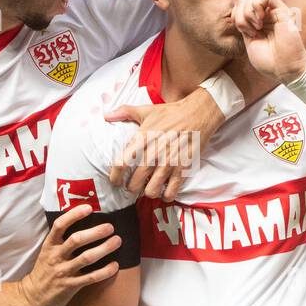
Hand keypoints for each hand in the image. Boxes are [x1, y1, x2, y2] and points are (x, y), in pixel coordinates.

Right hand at [16, 204, 120, 305]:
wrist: (32, 298)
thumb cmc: (44, 272)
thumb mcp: (47, 253)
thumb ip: (61, 241)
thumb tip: (83, 224)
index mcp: (50, 245)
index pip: (60, 225)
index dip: (74, 215)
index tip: (89, 208)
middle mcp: (56, 256)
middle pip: (77, 240)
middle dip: (95, 232)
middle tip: (110, 227)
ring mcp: (63, 272)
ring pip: (86, 258)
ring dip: (104, 248)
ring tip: (117, 241)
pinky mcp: (70, 286)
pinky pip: (90, 278)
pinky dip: (104, 271)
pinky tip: (115, 266)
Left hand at [106, 91, 220, 200]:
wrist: (198, 114)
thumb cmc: (172, 113)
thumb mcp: (147, 110)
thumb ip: (125, 112)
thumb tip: (106, 115)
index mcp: (142, 140)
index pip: (121, 164)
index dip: (114, 176)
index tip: (115, 180)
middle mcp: (153, 154)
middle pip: (134, 184)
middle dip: (131, 187)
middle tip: (133, 185)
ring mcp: (169, 163)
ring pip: (151, 191)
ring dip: (148, 192)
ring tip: (149, 188)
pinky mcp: (183, 169)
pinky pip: (171, 192)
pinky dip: (166, 195)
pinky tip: (165, 191)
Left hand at [232, 0, 305, 83]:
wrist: (284, 69)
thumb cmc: (268, 61)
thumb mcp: (248, 42)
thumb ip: (242, 24)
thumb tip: (236, 11)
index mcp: (256, 21)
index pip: (239, 5)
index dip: (235, 16)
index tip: (244, 33)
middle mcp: (265, 14)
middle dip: (240, 14)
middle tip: (250, 31)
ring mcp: (274, 11)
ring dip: (249, 11)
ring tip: (257, 26)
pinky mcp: (282, 10)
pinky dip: (258, 5)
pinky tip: (261, 20)